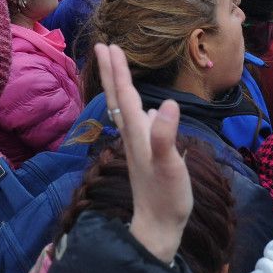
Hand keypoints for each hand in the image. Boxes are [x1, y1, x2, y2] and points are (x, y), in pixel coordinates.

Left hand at [94, 42, 189, 264]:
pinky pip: (135, 120)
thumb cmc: (166, 197)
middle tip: (102, 46)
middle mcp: (133, 135)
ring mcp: (138, 145)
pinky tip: (140, 107)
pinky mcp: (145, 153)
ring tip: (116, 68)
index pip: (125, 95)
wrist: (158, 227)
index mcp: (137, 133)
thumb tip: (168, 103)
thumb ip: (165, 136)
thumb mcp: (170, 166)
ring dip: (119, 85)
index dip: (118, 71)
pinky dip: (133, 106)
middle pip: (117, 98)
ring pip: (124, 108)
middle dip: (111, 72)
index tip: (110, 46)